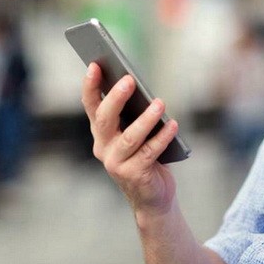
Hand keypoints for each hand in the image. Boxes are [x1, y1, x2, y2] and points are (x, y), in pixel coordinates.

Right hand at [81, 62, 179, 213]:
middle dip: (115, 98)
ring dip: (146, 119)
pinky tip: (173, 125)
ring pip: (129, 137)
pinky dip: (162, 137)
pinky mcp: (133, 175)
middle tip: (129, 80)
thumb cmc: (146, 157)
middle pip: (105, 119)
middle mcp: (103, 147)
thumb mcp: (136, 134)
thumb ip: (133, 115)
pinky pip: (150, 152)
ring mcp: (116, 163)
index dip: (90, 86)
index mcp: (101, 133)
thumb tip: (140, 88)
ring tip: (160, 103)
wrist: (152, 198)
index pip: (91, 106)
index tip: (94, 65)